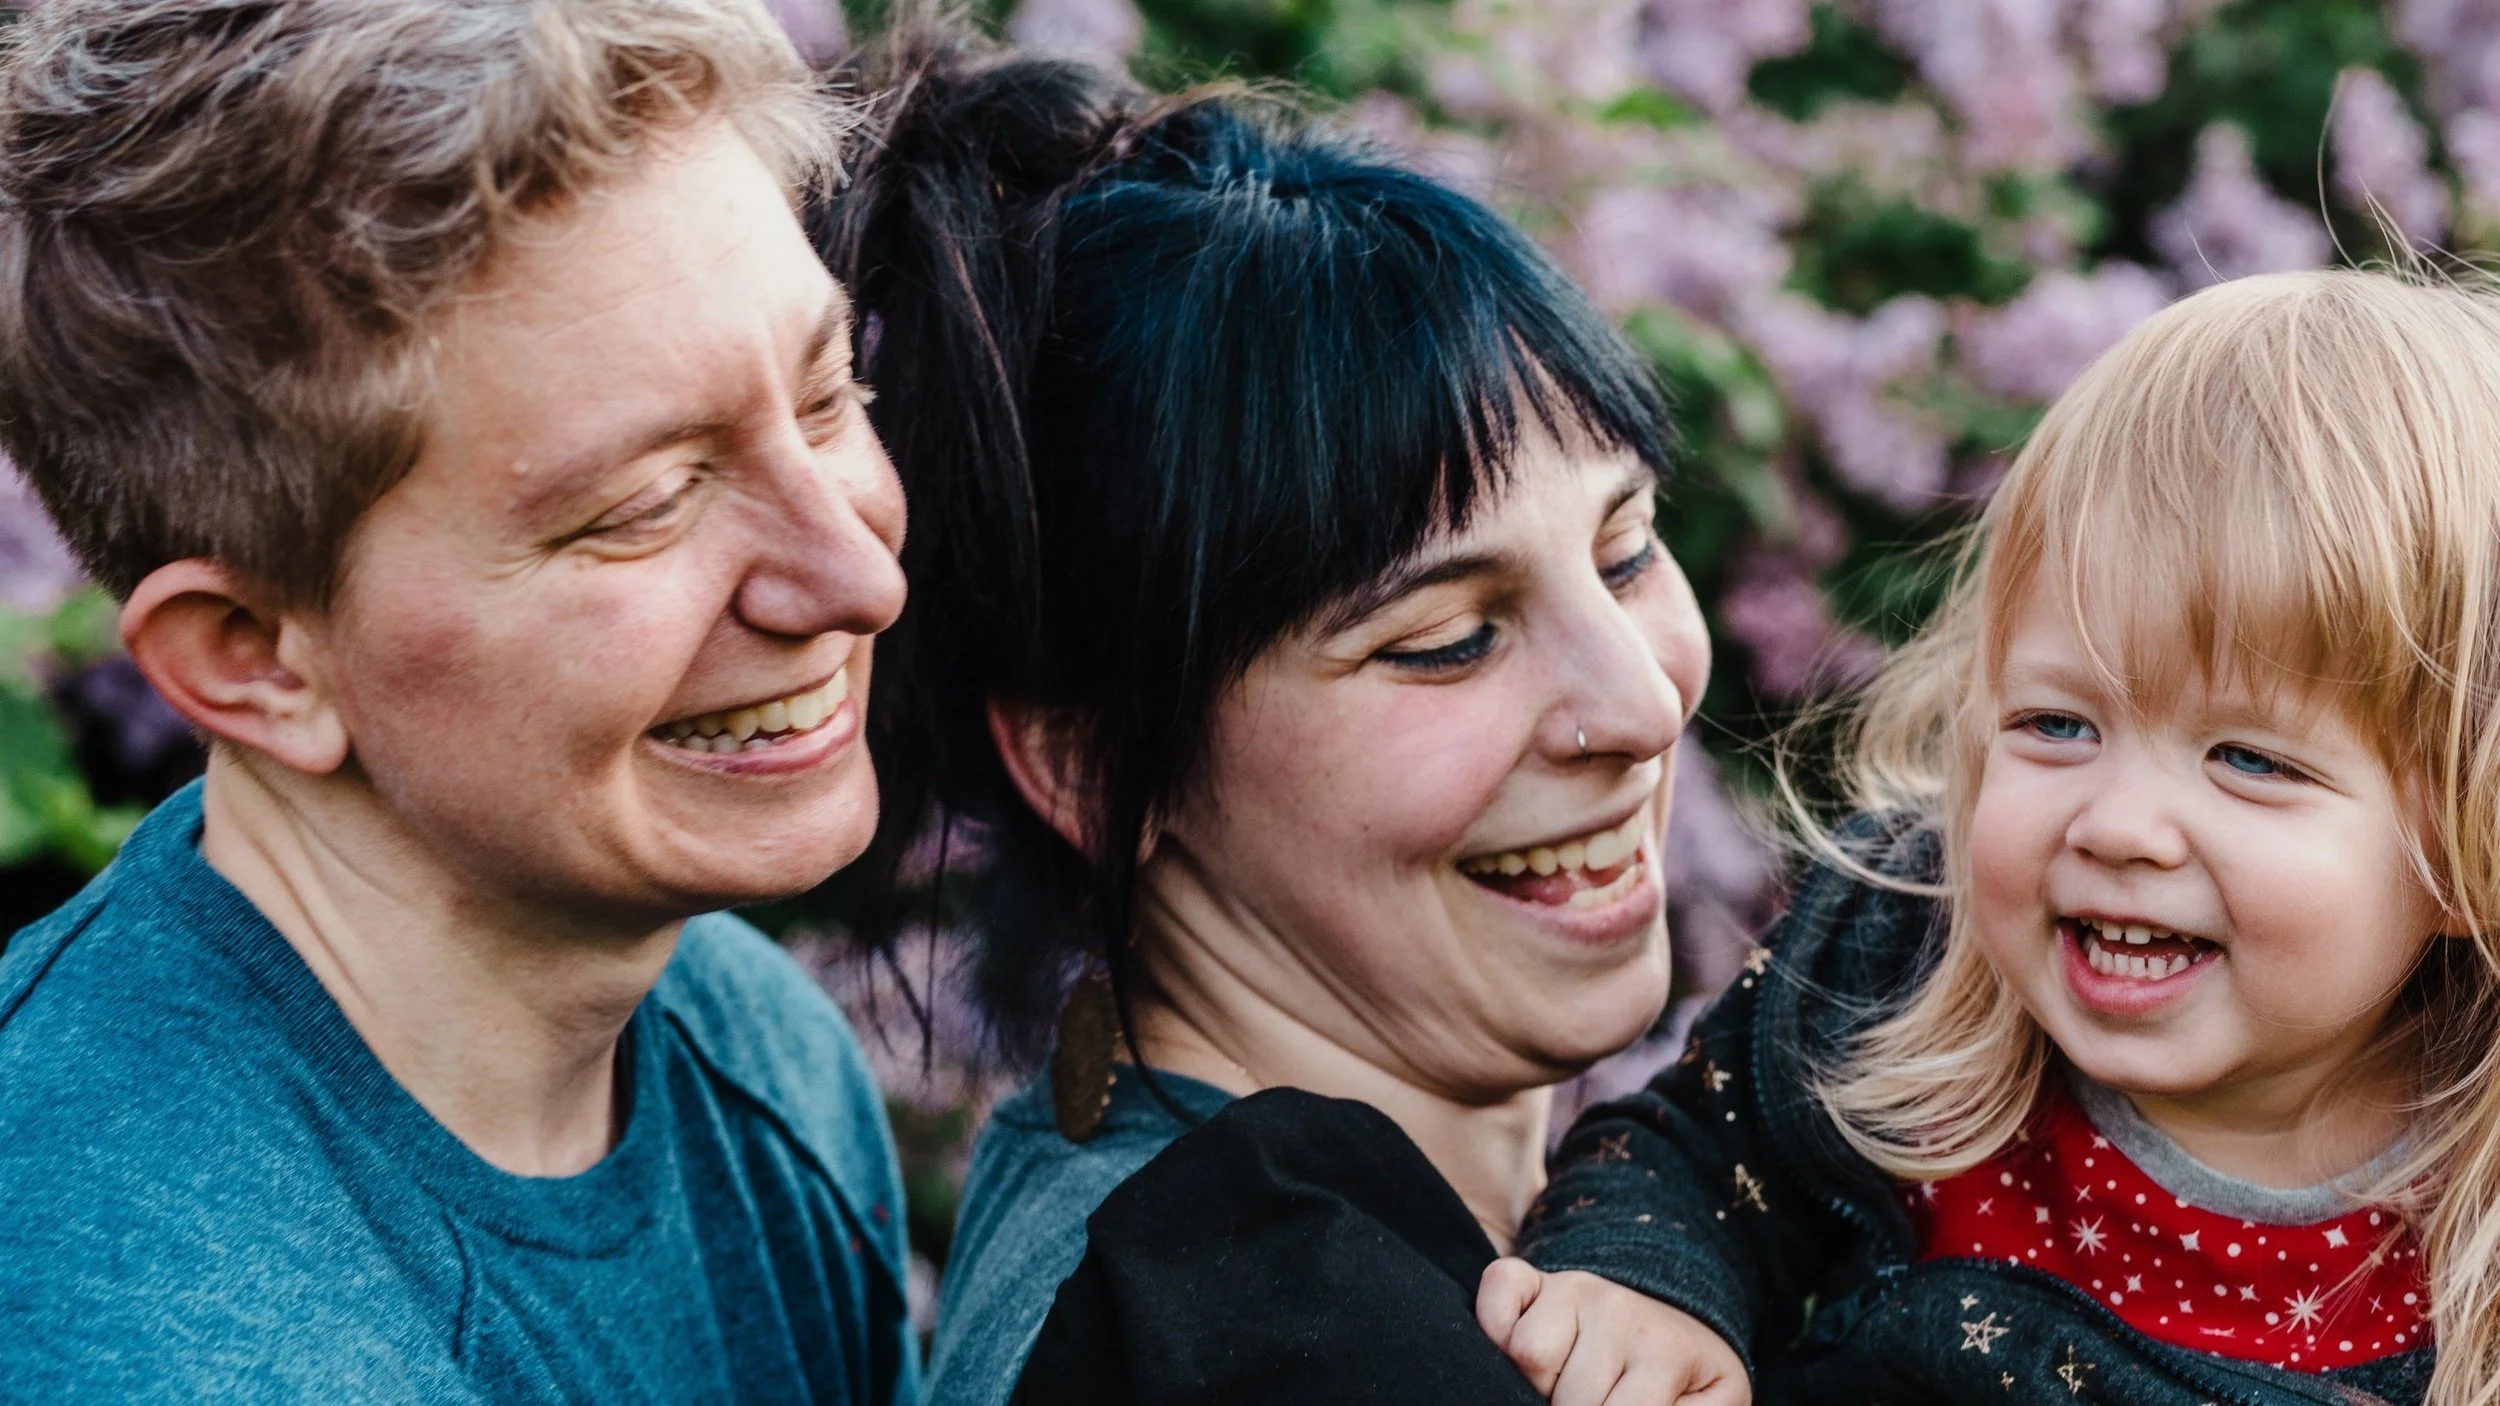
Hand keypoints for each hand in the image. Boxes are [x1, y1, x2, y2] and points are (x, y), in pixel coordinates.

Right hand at [1476, 1258, 1750, 1405]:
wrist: (1679, 1322)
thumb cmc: (1688, 1381)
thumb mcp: (1712, 1405)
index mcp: (1664, 1351)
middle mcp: (1617, 1309)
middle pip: (1568, 1395)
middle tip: (1595, 1403)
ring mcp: (1571, 1288)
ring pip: (1526, 1352)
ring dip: (1537, 1386)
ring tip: (1564, 1390)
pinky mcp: (1534, 1278)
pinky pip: (1497, 1291)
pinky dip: (1494, 1325)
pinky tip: (1519, 1355)